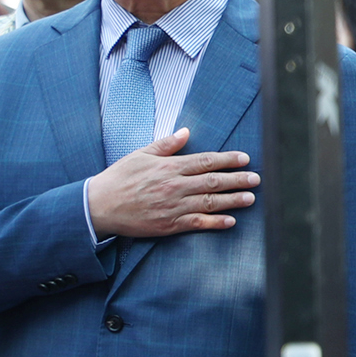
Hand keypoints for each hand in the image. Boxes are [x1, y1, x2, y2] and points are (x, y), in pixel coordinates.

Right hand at [84, 128, 258, 237]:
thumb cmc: (119, 179)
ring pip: (210, 202)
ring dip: (233, 200)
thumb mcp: (140, 155)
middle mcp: (175, 186)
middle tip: (256, 178)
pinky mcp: (170, 224)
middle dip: (237, 179)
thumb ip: (166, 144)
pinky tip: (231, 221)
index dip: (227, 160)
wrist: (99, 206)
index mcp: (169, 167)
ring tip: (251, 198)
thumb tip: (186, 132)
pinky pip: (198, 223)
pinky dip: (215, 222)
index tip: (245, 159)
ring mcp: (174, 206)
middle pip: (213, 181)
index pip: (205, 161)